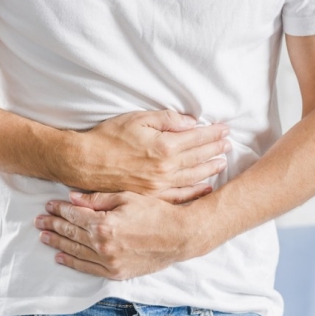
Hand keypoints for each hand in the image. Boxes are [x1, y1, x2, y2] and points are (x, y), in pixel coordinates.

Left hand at [34, 191, 207, 279]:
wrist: (179, 236)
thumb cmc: (156, 212)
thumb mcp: (128, 198)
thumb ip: (98, 199)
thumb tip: (73, 197)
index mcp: (104, 224)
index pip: (74, 215)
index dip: (60, 209)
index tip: (49, 205)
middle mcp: (102, 245)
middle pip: (71, 233)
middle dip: (53, 224)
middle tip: (39, 220)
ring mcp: (109, 261)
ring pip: (75, 251)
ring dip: (58, 242)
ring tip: (44, 236)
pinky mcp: (116, 272)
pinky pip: (88, 268)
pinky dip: (72, 262)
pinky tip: (60, 257)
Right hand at [64, 110, 230, 203]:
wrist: (85, 161)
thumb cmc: (110, 137)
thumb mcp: (138, 119)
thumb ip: (168, 120)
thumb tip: (191, 123)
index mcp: (165, 146)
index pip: (197, 138)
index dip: (213, 133)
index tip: (225, 129)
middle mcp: (166, 168)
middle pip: (199, 157)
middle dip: (216, 149)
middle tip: (228, 144)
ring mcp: (160, 185)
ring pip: (194, 177)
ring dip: (210, 169)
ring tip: (222, 162)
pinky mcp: (152, 196)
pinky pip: (179, 196)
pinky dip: (195, 192)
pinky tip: (206, 187)